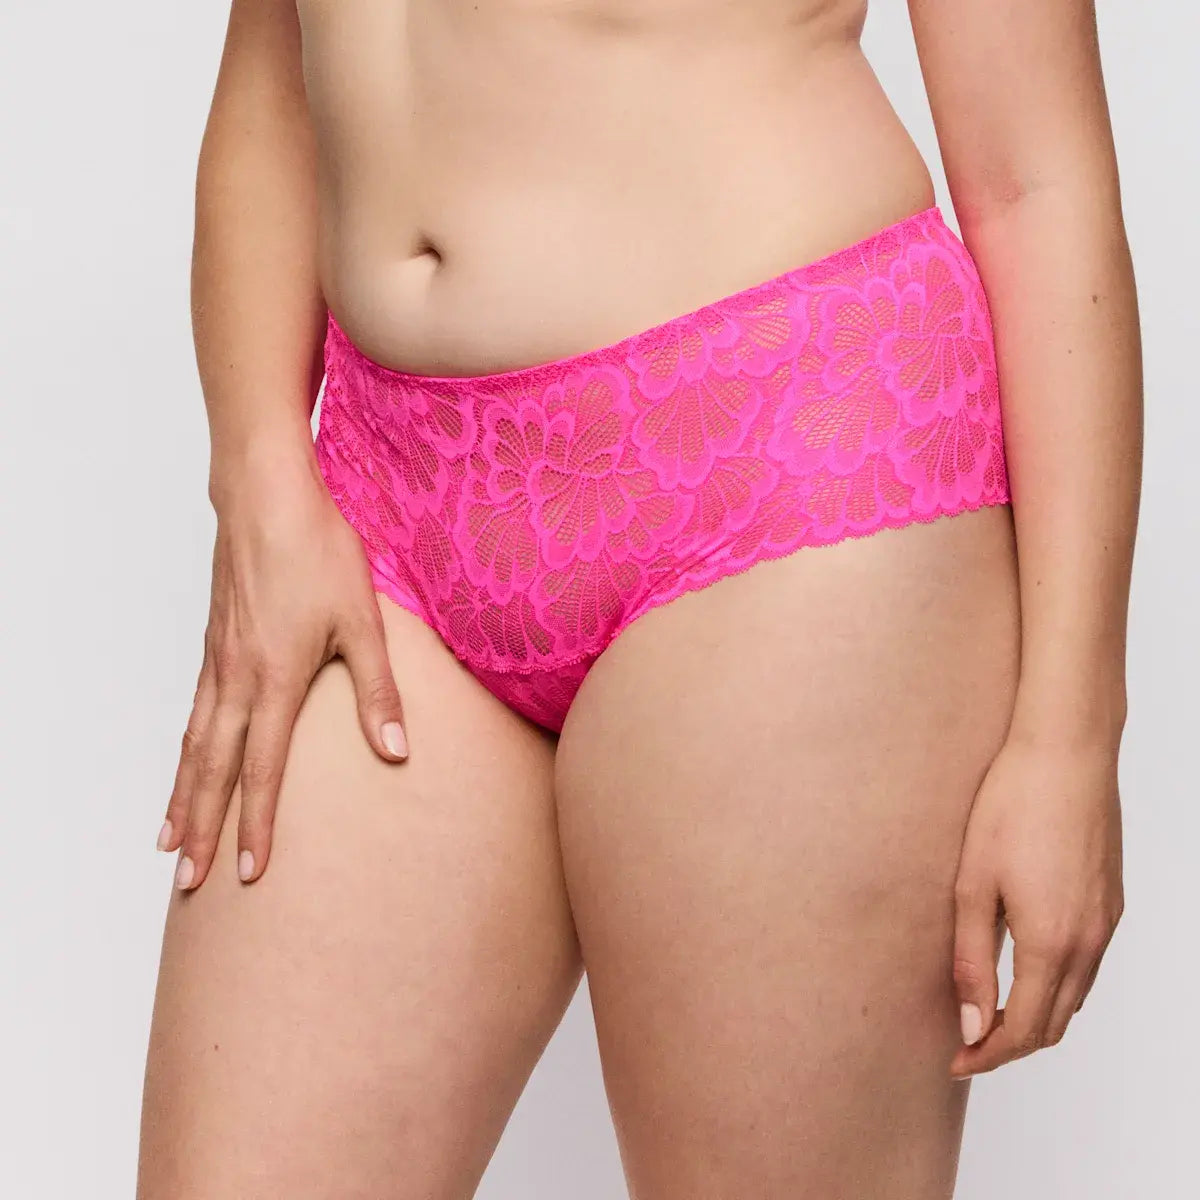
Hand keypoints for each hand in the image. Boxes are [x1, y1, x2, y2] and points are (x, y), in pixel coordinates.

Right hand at [157, 459, 406, 889]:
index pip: (262, 770)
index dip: (256, 824)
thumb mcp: (364, 621)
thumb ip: (378, 691)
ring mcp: (218, 662)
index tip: (250, 872)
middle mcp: (236, 679)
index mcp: (275, 680)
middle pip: (214, 770)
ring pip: (193, 745)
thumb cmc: (319, 552)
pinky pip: (192, 713)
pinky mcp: (213, 643)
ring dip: (183, 797)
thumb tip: (397, 752)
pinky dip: (184, 752)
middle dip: (202, 829)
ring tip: (169, 842)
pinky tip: (188, 763)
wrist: (266, 498)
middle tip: (187, 882)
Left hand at [949, 731, 1123, 1077]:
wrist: (1066, 753)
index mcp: (1051, 943)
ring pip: (1074, 997)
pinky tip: (1026, 968)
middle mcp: (1089, 942)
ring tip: (990, 1011)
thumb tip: (972, 1024)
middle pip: (1054, 1024)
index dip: (987, 1055)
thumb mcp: (973, 884)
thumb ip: (971, 959)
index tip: (954, 1061)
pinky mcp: (1111, 901)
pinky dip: (1058, 986)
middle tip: (966, 1043)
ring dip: (1036, 1016)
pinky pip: (1088, 966)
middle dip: (1010, 1044)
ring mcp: (1106, 922)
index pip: (1023, 1030)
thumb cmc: (1012, 806)